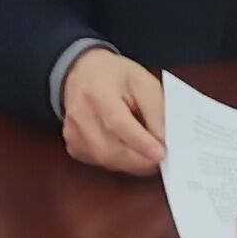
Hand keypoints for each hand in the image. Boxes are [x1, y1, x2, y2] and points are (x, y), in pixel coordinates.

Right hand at [58, 51, 167, 173]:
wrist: (83, 73)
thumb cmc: (116, 76)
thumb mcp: (144, 82)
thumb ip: (156, 111)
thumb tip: (163, 141)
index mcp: (97, 92)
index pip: (117, 123)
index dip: (140, 142)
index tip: (161, 154)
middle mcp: (80, 115)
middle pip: (109, 150)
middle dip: (139, 160)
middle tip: (160, 160)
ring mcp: (73, 134)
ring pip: (105, 161)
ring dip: (131, 163)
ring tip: (147, 154)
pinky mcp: (73, 146)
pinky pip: (99, 163)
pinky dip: (119, 162)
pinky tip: (128, 149)